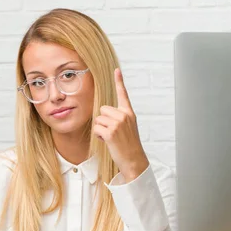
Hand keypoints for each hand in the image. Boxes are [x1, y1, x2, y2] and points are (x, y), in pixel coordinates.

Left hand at [93, 68, 148, 182]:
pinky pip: (96, 129)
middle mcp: (124, 116)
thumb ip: (119, 118)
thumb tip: (104, 114)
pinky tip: (107, 141)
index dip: (119, 82)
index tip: (116, 70)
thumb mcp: (128, 127)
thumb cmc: (128, 145)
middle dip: (103, 121)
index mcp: (129, 113)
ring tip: (111, 138)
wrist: (134, 160)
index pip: (123, 95)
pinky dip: (98, 136)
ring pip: (98, 120)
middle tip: (112, 133)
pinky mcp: (111, 132)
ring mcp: (118, 123)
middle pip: (102, 110)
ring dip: (100, 129)